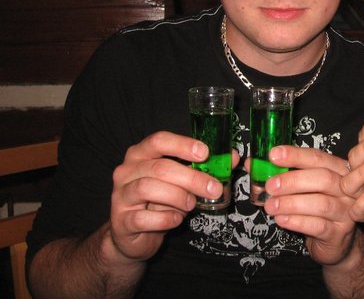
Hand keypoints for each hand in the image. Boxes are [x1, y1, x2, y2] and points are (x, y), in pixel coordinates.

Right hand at [109, 131, 238, 261]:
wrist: (133, 233)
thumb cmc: (161, 200)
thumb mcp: (182, 181)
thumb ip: (205, 168)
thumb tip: (232, 157)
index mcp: (141, 154)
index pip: (159, 140)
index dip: (182, 145)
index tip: (205, 153)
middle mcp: (127, 171)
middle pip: (160, 167)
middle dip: (191, 178)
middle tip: (213, 188)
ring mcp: (120, 195)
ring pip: (148, 188)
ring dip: (178, 197)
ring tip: (191, 204)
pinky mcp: (121, 221)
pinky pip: (144, 217)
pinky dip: (165, 219)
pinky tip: (176, 219)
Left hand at [260, 145, 356, 265]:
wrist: (336, 241)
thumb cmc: (316, 208)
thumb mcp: (302, 188)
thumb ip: (281, 174)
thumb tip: (251, 164)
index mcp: (337, 169)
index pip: (317, 157)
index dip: (295, 155)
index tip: (273, 155)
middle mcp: (346, 188)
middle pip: (323, 178)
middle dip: (293, 181)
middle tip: (270, 186)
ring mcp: (346, 210)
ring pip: (321, 203)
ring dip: (292, 203)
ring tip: (270, 206)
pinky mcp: (340, 232)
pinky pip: (319, 225)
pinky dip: (297, 222)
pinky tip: (281, 220)